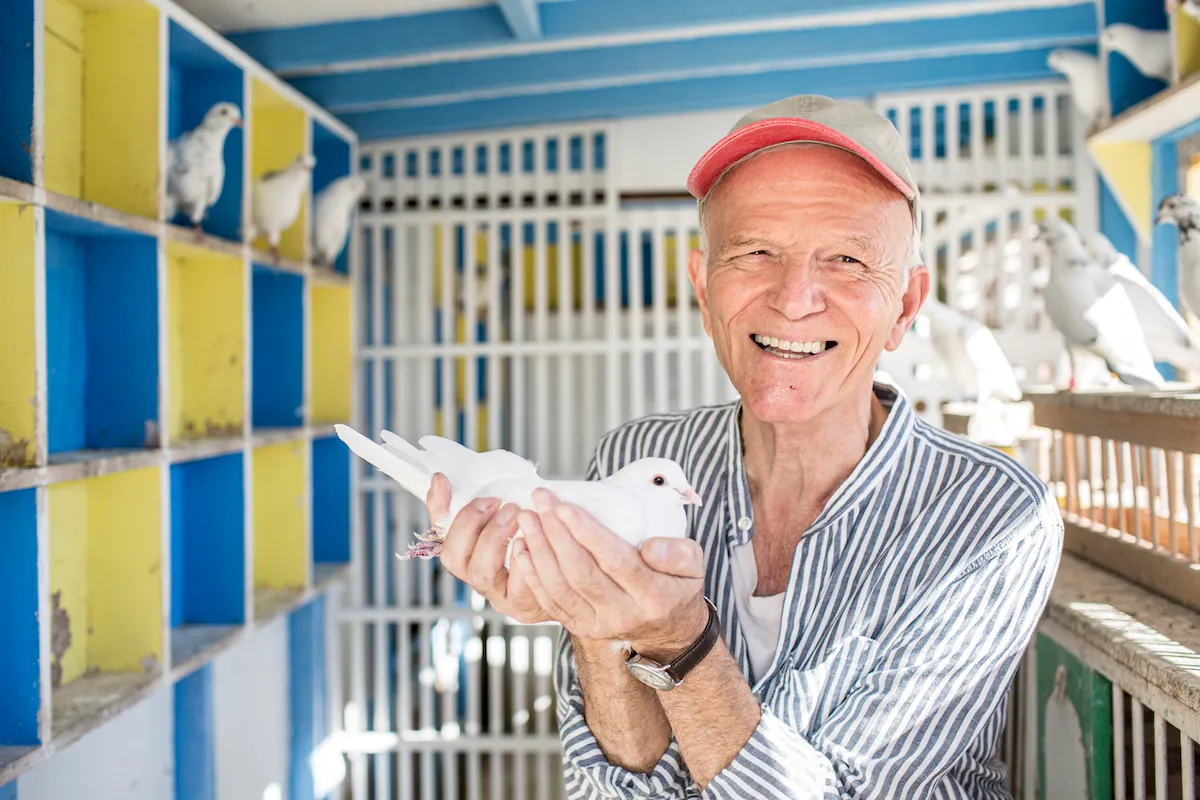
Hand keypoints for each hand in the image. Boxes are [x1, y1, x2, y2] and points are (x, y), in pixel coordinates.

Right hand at [426, 473, 551, 624]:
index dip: (445, 513)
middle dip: (473, 525)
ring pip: (481, 574)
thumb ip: (474, 502)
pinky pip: (518, 587)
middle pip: (454, 559)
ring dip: (496, 539)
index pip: (440, 536)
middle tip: (502, 504)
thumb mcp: (503, 521)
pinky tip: (532, 542)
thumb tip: (438, 478)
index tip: (467, 489)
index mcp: (468, 558)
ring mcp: (499, 595)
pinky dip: (523, 563)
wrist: (573, 580)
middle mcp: (479, 579)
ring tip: (519, 516)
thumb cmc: (533, 546)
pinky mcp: (525, 606)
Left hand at [510, 488, 706, 655]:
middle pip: (581, 573)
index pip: (616, 562)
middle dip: (555, 534)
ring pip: (560, 588)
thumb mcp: (694, 566)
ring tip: (527, 518)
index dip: (588, 534)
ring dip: (538, 550)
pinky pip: (550, 602)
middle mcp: (623, 615)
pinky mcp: (580, 627)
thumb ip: (680, 553)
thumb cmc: (677, 585)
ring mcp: (599, 625)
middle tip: (541, 501)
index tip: (566, 507)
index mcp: (654, 597)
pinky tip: (521, 548)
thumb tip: (650, 547)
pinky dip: (531, 575)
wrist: (667, 631)